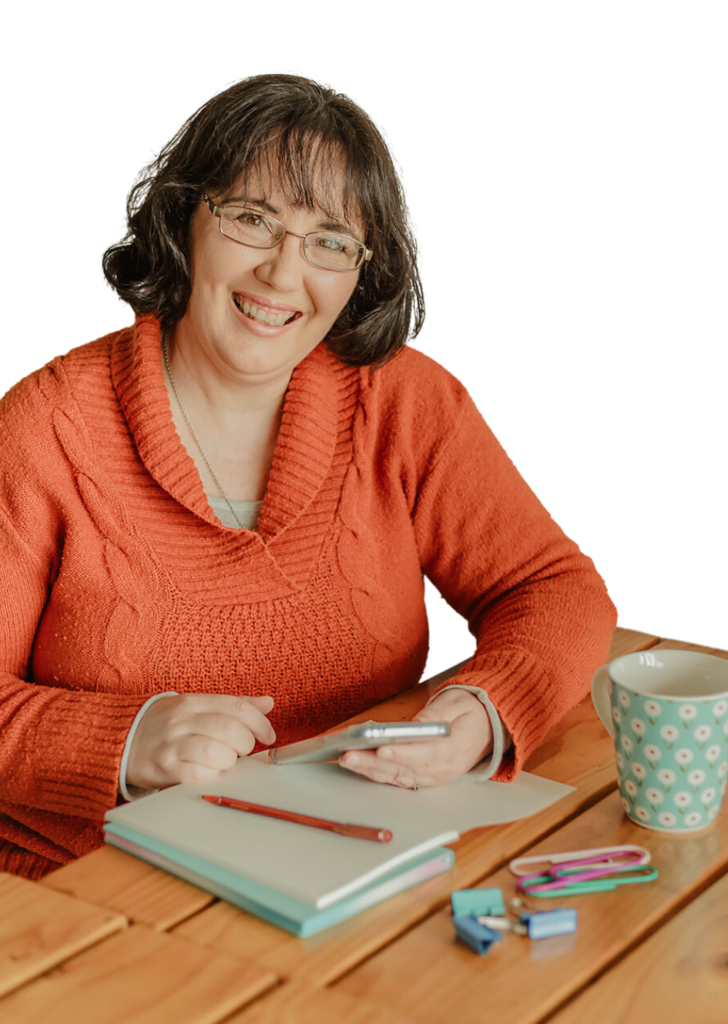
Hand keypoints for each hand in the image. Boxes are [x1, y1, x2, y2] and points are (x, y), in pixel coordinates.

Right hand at [126, 694, 275, 790]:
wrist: (119, 741)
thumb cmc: (164, 725)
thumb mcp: (195, 706)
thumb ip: (232, 705)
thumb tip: (267, 703)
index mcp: (192, 702)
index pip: (236, 707)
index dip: (260, 723)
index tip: (268, 736)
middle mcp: (182, 721)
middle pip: (230, 730)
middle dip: (246, 743)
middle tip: (244, 750)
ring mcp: (172, 745)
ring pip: (218, 753)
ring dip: (230, 761)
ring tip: (225, 761)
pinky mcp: (165, 769)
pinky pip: (199, 774)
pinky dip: (211, 775)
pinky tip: (209, 772)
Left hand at [338, 689, 492, 787]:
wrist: (486, 728)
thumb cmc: (470, 711)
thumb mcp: (456, 704)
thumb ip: (434, 716)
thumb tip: (412, 726)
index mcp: (456, 749)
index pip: (425, 753)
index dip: (402, 753)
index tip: (381, 747)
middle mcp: (444, 769)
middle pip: (404, 769)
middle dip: (372, 763)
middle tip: (347, 754)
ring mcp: (433, 777)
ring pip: (396, 777)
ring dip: (368, 769)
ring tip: (345, 758)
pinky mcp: (423, 778)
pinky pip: (396, 778)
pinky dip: (375, 772)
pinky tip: (356, 763)